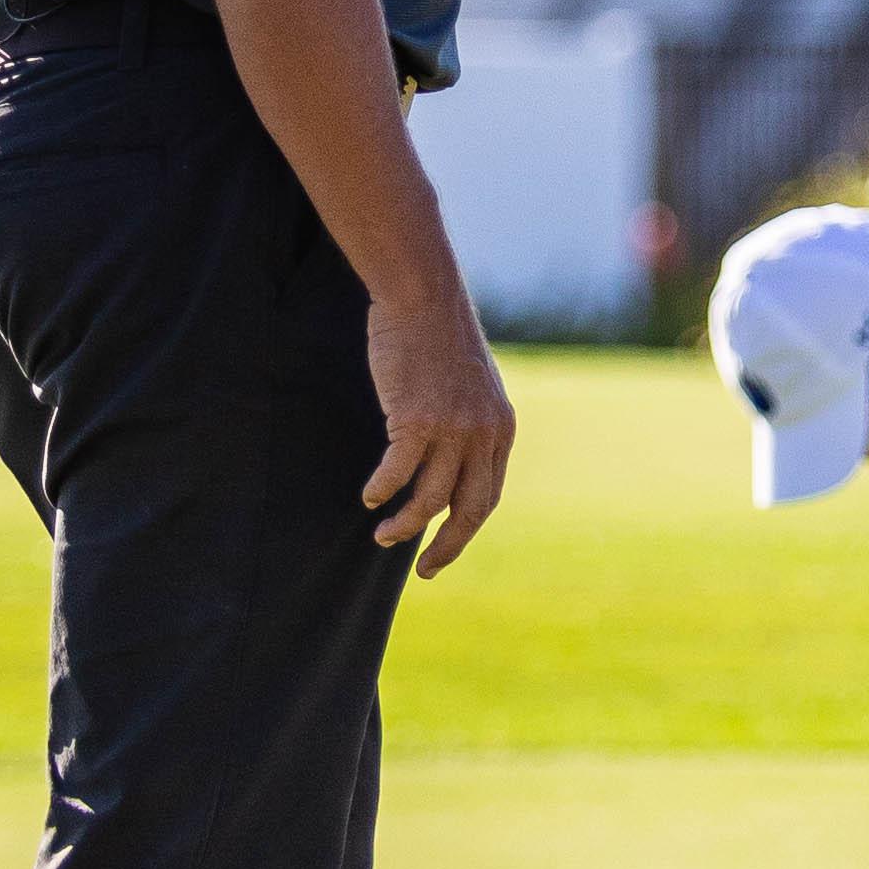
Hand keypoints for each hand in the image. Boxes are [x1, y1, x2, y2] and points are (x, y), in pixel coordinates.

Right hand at [362, 290, 515, 568]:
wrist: (424, 297)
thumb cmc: (439, 339)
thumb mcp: (472, 385)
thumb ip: (469, 423)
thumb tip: (451, 461)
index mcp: (500, 429)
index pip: (487, 495)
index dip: (465, 529)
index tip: (444, 550)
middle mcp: (482, 434)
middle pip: (468, 510)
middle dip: (447, 547)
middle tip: (424, 571)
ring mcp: (451, 429)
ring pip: (429, 500)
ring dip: (404, 526)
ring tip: (383, 536)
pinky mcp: (415, 420)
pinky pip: (397, 473)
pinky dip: (381, 490)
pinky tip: (368, 496)